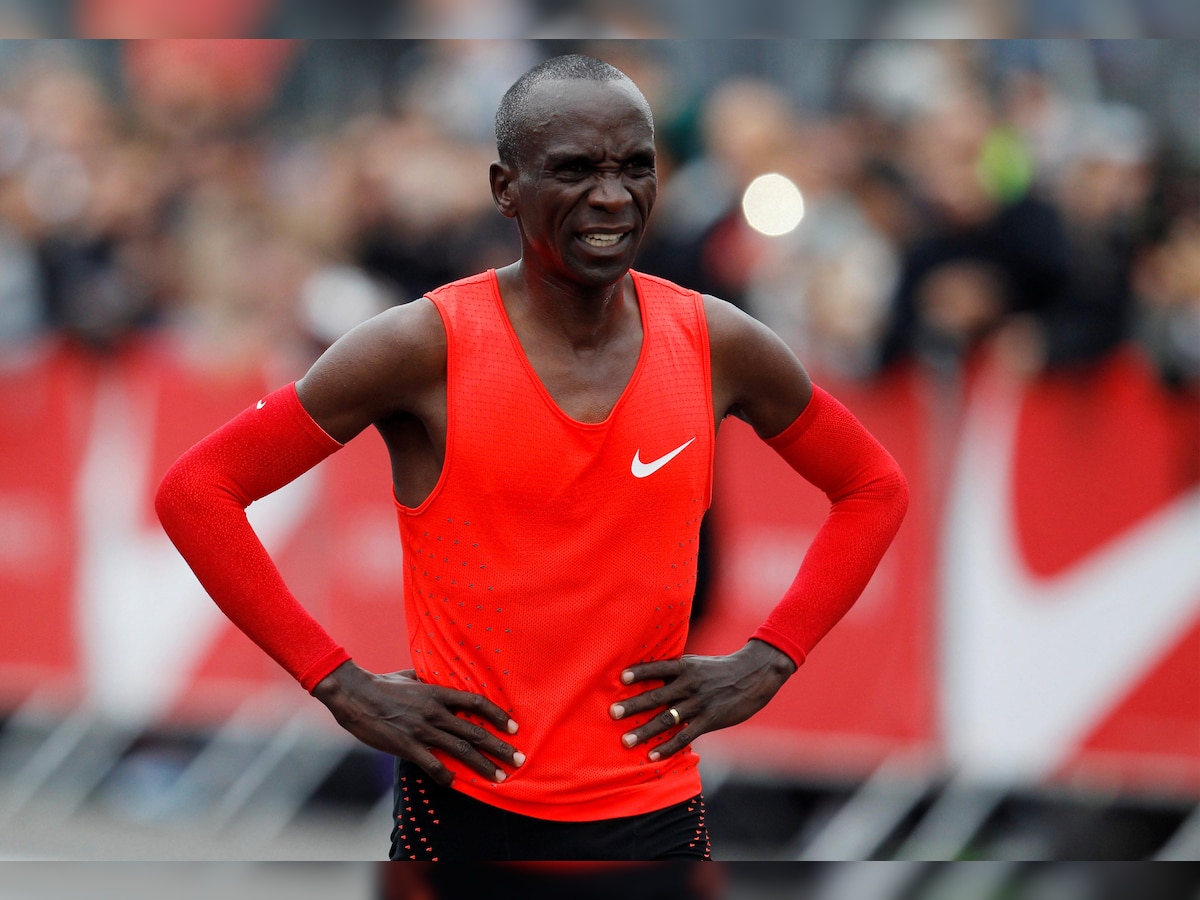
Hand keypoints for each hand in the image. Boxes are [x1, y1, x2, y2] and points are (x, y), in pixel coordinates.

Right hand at [313, 660, 523, 786]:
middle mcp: (435, 712)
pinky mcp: (407, 746)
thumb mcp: (411, 676)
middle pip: (475, 731)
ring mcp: (422, 730)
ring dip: (483, 765)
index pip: (476, 703)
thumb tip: (441, 676)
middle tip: (519, 759)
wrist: (355, 695)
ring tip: (499, 776)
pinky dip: (446, 775)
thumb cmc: (382, 684)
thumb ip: (430, 680)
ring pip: (460, 750)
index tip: (513, 727)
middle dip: (500, 747)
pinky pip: (432, 764)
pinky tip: (456, 783)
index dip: (497, 715)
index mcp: (438, 693)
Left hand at [609, 639, 795, 760]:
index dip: (640, 672)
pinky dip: (667, 747)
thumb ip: (675, 671)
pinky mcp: (709, 720)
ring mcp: (699, 704)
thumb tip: (649, 676)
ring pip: (667, 719)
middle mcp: (690, 684)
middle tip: (613, 713)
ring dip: (645, 731)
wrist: (753, 676)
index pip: (658, 668)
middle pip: (657, 695)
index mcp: (686, 667)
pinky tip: (652, 756)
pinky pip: (685, 737)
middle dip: (634, 705)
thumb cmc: (720, 669)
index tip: (621, 678)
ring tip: (626, 741)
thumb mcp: (697, 663)